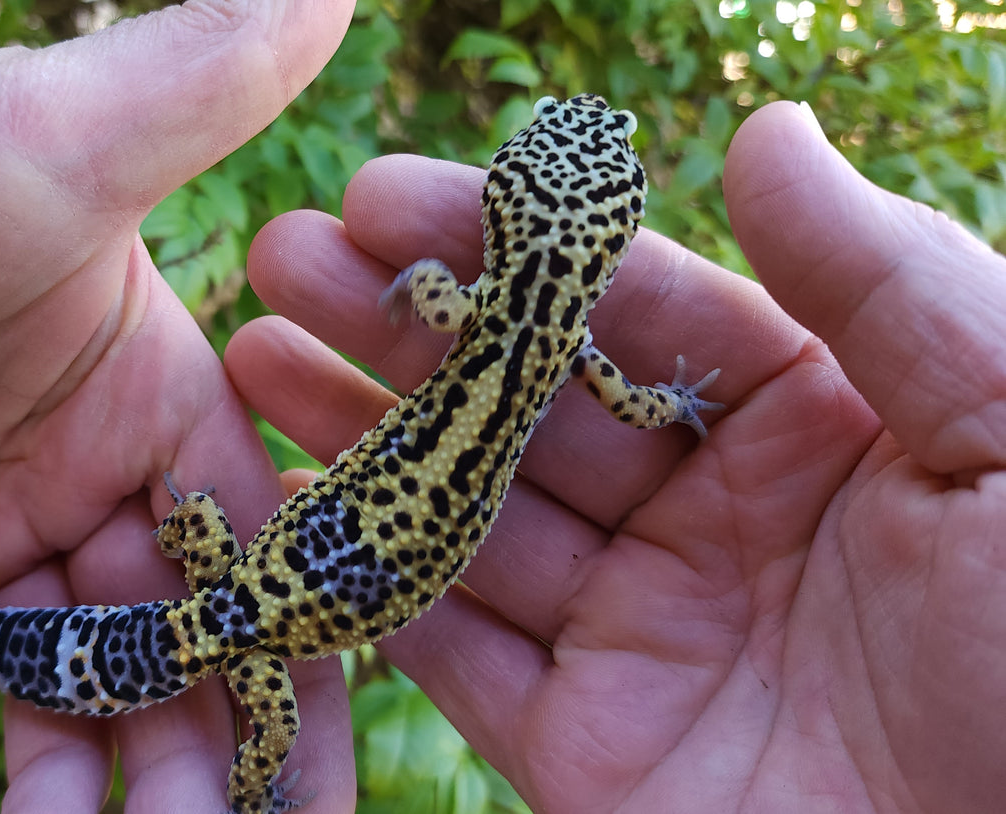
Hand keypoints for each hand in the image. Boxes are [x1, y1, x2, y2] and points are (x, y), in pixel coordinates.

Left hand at [0, 4, 356, 810]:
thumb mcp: (50, 134)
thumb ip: (203, 84)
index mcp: (158, 389)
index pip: (265, 537)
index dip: (305, 643)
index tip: (325, 754)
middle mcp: (88, 469)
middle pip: (178, 635)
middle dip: (202, 739)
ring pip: (65, 682)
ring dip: (68, 770)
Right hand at [229, 100, 1005, 811]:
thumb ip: (888, 282)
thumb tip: (767, 134)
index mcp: (816, 429)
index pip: (628, 308)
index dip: (507, 248)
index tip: (387, 196)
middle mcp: (711, 524)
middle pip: (526, 404)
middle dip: (401, 326)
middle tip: (286, 256)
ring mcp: (638, 640)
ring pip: (471, 520)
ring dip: (360, 439)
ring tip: (252, 355)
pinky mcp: (585, 754)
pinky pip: (459, 660)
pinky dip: (373, 591)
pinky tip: (289, 510)